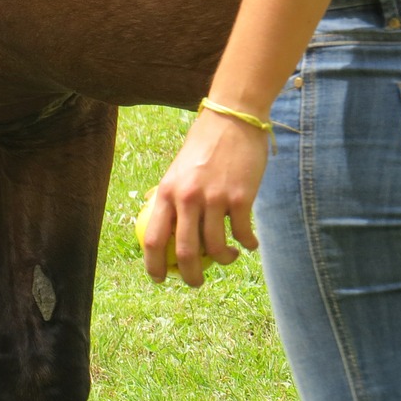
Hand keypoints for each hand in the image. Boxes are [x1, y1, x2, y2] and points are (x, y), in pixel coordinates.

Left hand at [143, 109, 267, 286]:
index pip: (154, 239)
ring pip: (216, 248)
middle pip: (185, 252)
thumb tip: (152, 215)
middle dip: (190, 276)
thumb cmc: (203, 146)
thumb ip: (167, 194)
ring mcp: (215, 198)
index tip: (160, 279)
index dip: (154, 265)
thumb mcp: (176, 169)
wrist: (233, 119)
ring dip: (224, 260)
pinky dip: (247, 244)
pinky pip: (242, 233)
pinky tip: (249, 245)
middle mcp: (188, 198)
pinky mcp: (242, 197)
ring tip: (228, 258)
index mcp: (167, 192)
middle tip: (196, 282)